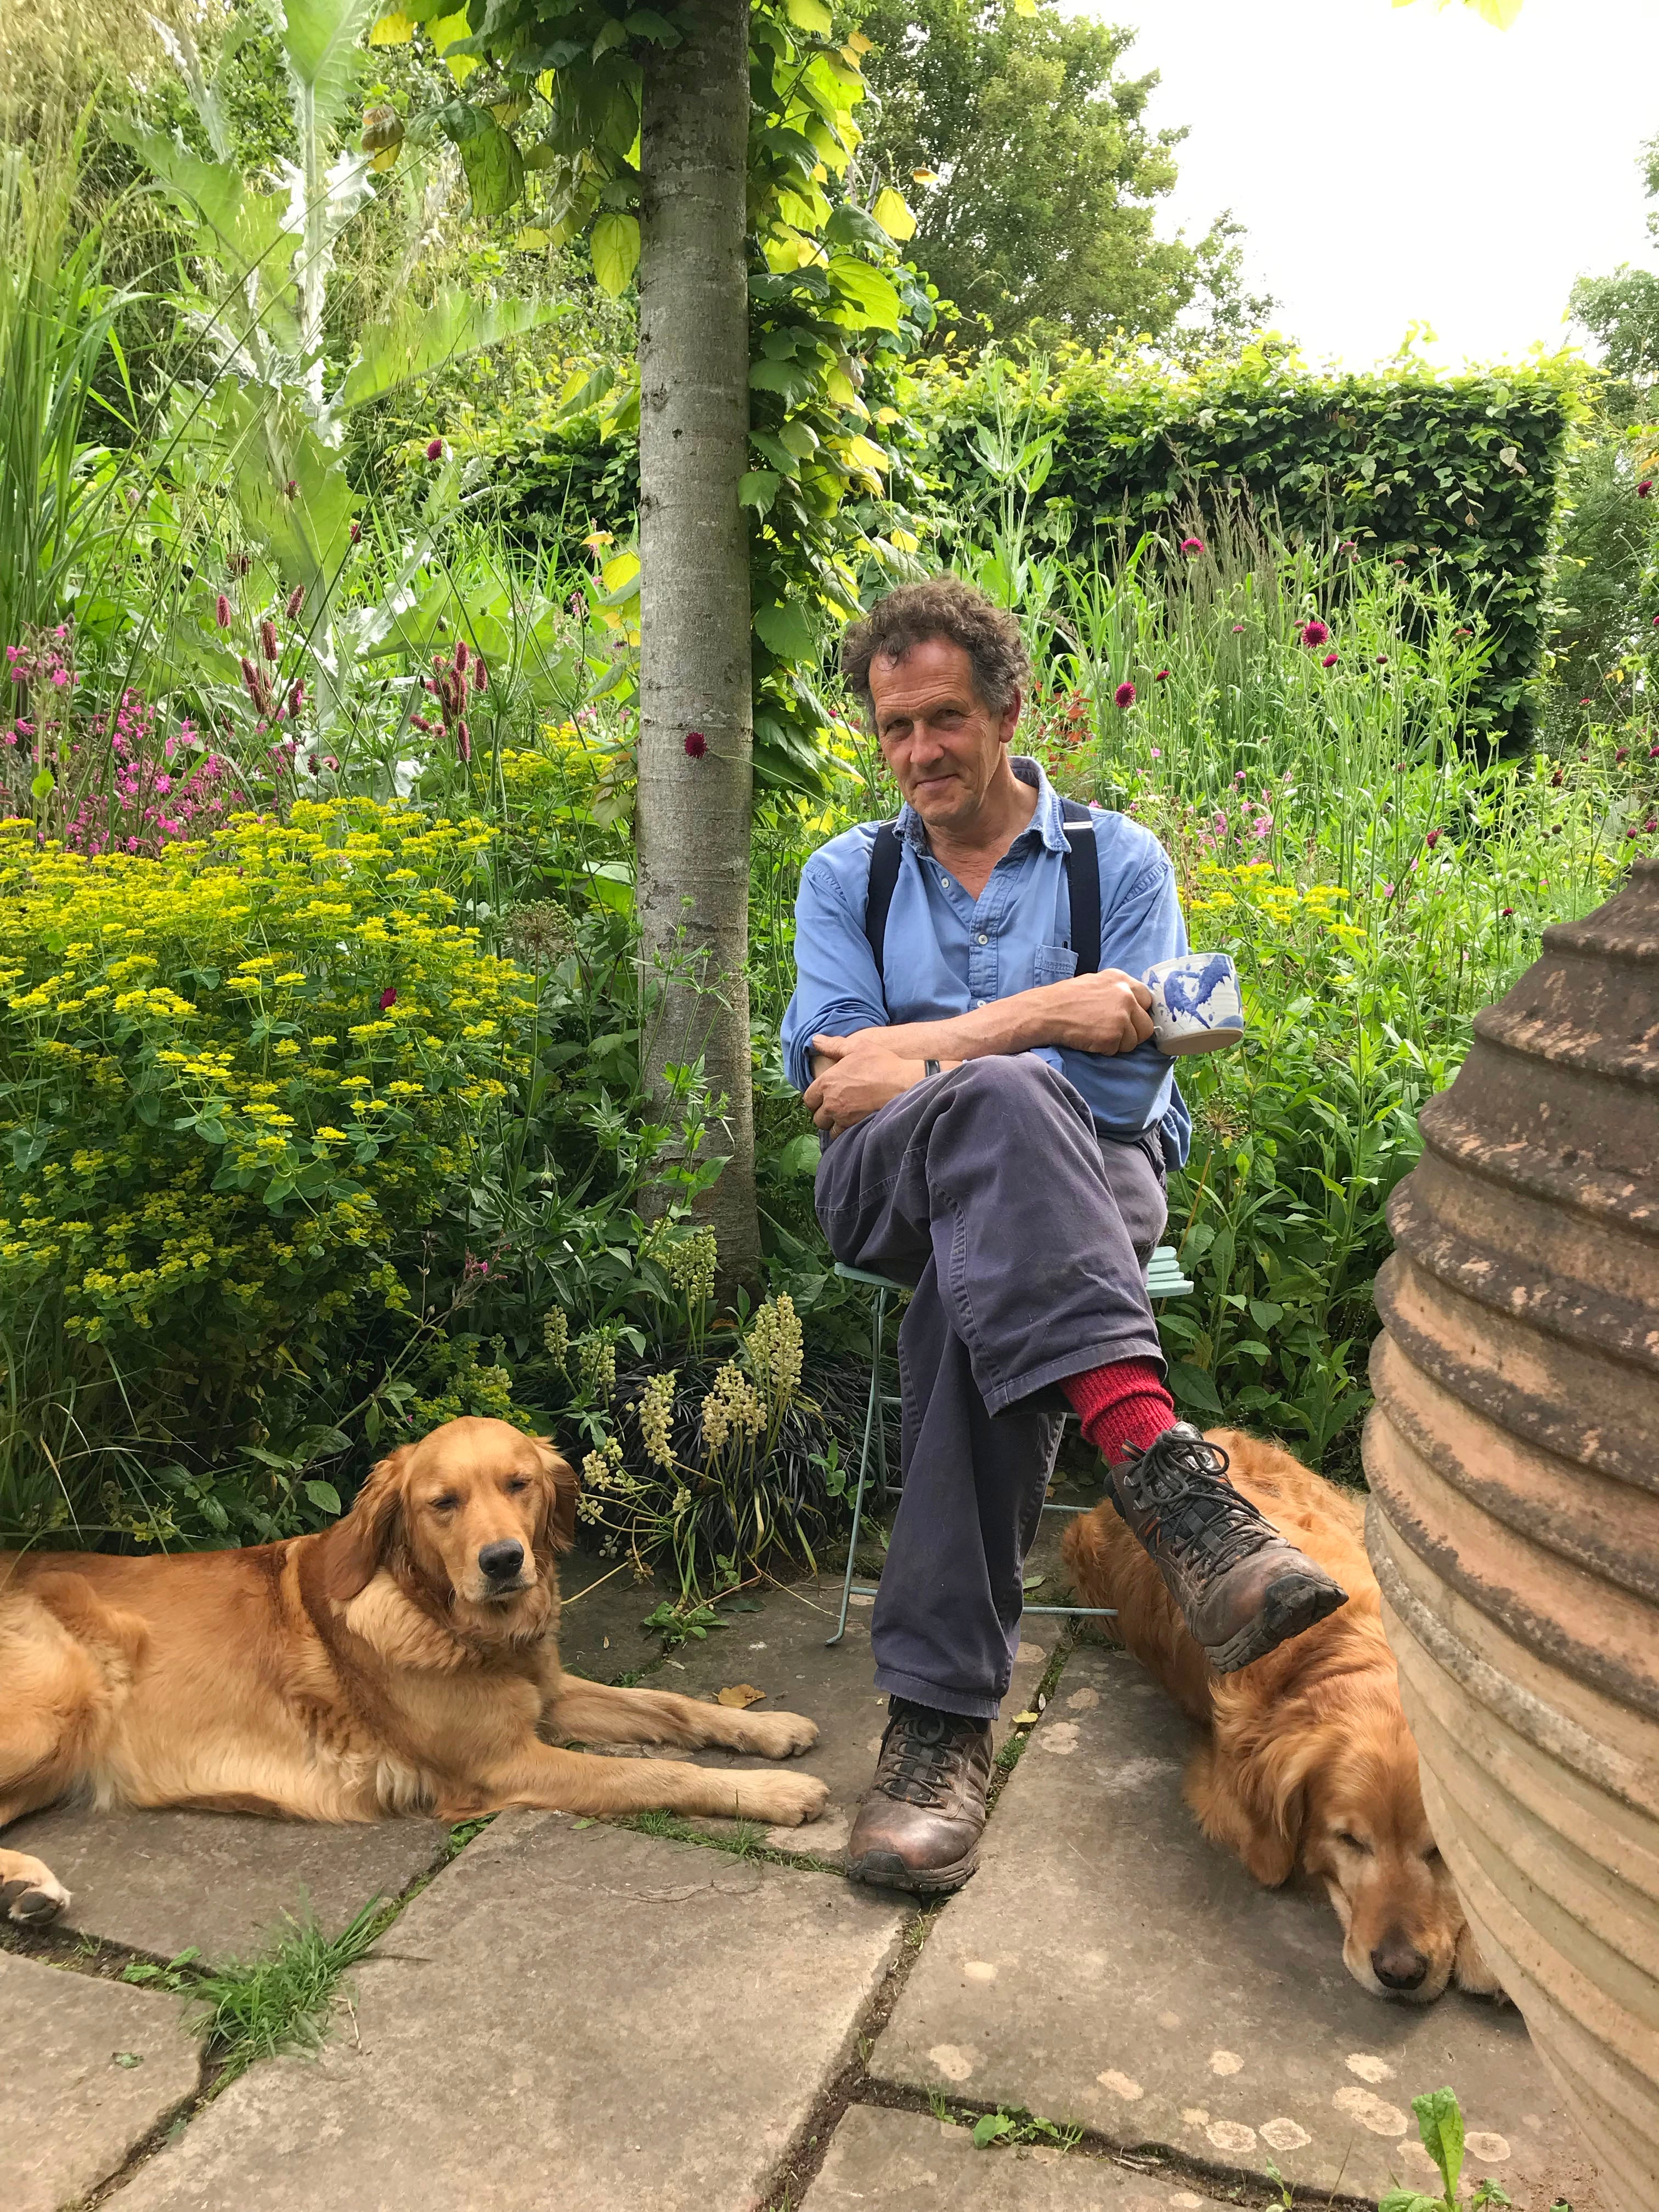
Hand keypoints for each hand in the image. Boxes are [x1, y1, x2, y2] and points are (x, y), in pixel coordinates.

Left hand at [805, 1034, 925, 1133]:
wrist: (903, 1084)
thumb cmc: (881, 1064)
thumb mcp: (857, 1047)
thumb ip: (833, 1045)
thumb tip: (814, 1039)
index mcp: (827, 1082)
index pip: (809, 1098)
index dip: (815, 1099)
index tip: (823, 1097)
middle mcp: (831, 1102)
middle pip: (817, 1117)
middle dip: (823, 1113)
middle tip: (834, 1108)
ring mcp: (842, 1116)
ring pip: (828, 1128)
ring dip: (833, 1124)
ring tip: (842, 1117)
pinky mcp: (854, 1127)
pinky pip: (841, 1135)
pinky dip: (843, 1132)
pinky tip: (851, 1124)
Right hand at [1036, 968, 1154, 1054]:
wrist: (1045, 1012)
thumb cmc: (1064, 999)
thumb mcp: (1095, 983)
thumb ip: (1116, 992)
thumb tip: (1133, 1007)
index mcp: (1121, 979)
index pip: (1147, 1000)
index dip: (1138, 1013)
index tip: (1128, 1020)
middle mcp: (1125, 995)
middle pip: (1146, 1024)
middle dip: (1132, 1033)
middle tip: (1113, 1033)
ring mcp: (1121, 1016)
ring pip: (1134, 1040)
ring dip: (1118, 1043)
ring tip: (1097, 1035)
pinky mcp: (1113, 1035)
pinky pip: (1117, 1050)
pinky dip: (1105, 1049)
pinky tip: (1089, 1039)